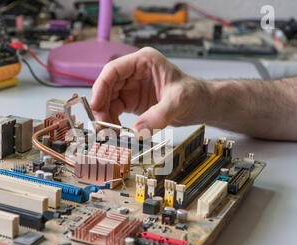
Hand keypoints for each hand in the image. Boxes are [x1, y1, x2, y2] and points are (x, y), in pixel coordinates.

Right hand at [90, 47, 210, 131]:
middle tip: (101, 123)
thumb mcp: (179, 101)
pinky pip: (115, 110)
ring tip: (109, 131)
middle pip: (107, 86)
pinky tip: (116, 131)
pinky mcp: (132, 101)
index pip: (114, 70)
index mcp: (144, 61)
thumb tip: (139, 130)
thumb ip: (159, 115)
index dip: (101, 86)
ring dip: (105, 115)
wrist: (201, 105)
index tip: (95, 104)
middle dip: (101, 105)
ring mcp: (131, 87)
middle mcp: (134, 72)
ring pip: (108, 100)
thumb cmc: (194, 94)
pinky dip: (112, 121)